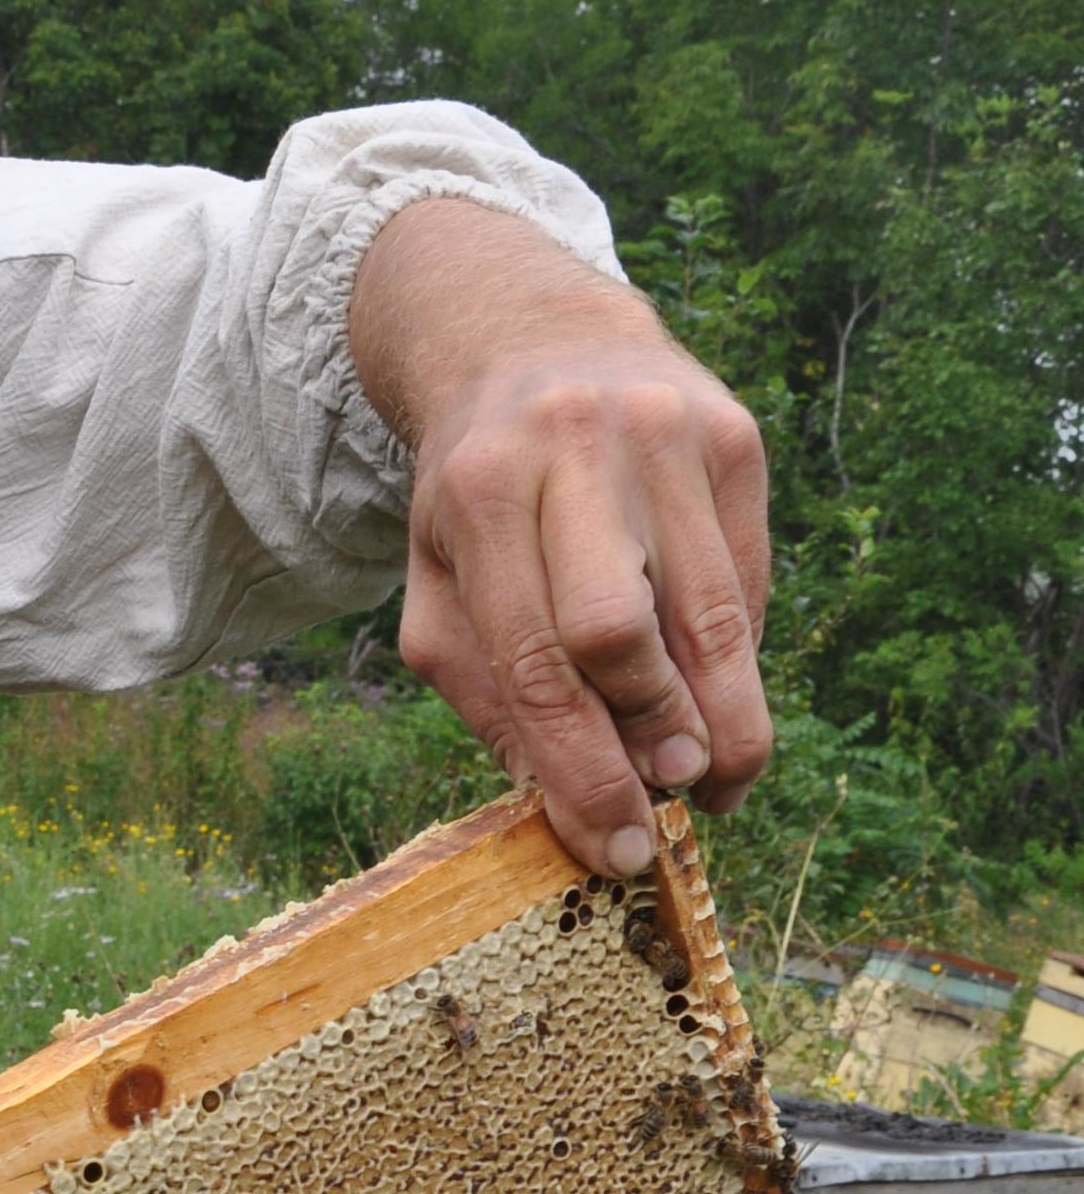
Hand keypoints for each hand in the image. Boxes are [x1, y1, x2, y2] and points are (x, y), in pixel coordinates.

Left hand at [346, 196, 772, 877]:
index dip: (584, 772)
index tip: (620, 848)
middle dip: (652, 739)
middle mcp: (574, 453)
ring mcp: (665, 435)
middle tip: (669, 800)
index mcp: (481, 495)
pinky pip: (750, 579)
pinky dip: (741, 657)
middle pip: (623, 633)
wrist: (538, 344)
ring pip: (713, 614)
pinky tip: (723, 695)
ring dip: (724, 721)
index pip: (537, 664)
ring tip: (718, 781)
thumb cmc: (480, 500)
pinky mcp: (734, 435)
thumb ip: (488, 695)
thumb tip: (577, 808)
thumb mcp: (441, 586)